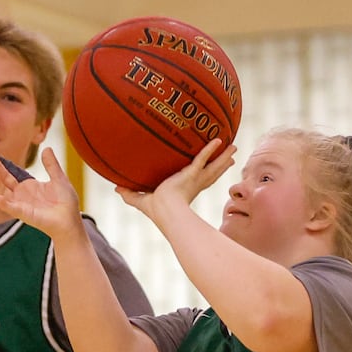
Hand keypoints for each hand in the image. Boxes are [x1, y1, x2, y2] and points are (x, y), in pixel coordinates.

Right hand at [0, 148, 84, 241]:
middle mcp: (20, 195)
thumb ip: (51, 165)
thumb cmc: (66, 203)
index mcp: (26, 186)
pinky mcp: (25, 215)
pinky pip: (12, 210)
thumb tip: (46, 149)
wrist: (72, 220)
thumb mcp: (59, 179)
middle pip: (2, 180)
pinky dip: (4, 205)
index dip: (0, 164)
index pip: (8, 173)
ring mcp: (21, 205)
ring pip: (3, 193)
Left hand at [117, 139, 236, 218]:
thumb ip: (130, 194)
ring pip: (213, 165)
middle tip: (231, 156)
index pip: (199, 181)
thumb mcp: (141, 200)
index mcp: (185, 190)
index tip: (213, 169)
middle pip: (212, 172)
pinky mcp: (192, 173)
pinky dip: (210, 149)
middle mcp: (194, 184)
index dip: (207, 175)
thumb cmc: (154, 210)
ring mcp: (195, 179)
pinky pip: (202, 158)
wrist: (163, 210)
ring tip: (234, 147)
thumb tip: (116, 189)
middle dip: (222, 164)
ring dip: (224, 156)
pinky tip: (218, 140)